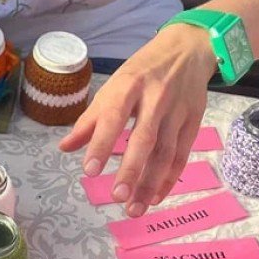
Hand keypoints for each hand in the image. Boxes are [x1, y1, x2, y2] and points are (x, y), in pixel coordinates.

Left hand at [58, 24, 217, 214]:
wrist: (188, 49)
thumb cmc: (142, 71)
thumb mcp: (113, 86)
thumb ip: (90, 119)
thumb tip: (64, 147)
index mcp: (129, 85)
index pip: (114, 117)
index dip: (101, 144)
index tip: (89, 171)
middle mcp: (156, 98)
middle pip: (145, 138)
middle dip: (131, 170)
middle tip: (117, 197)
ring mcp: (178, 111)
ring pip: (165, 152)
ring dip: (150, 183)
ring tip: (134, 208)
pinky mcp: (194, 121)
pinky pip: (181, 155)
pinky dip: (169, 179)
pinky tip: (156, 198)